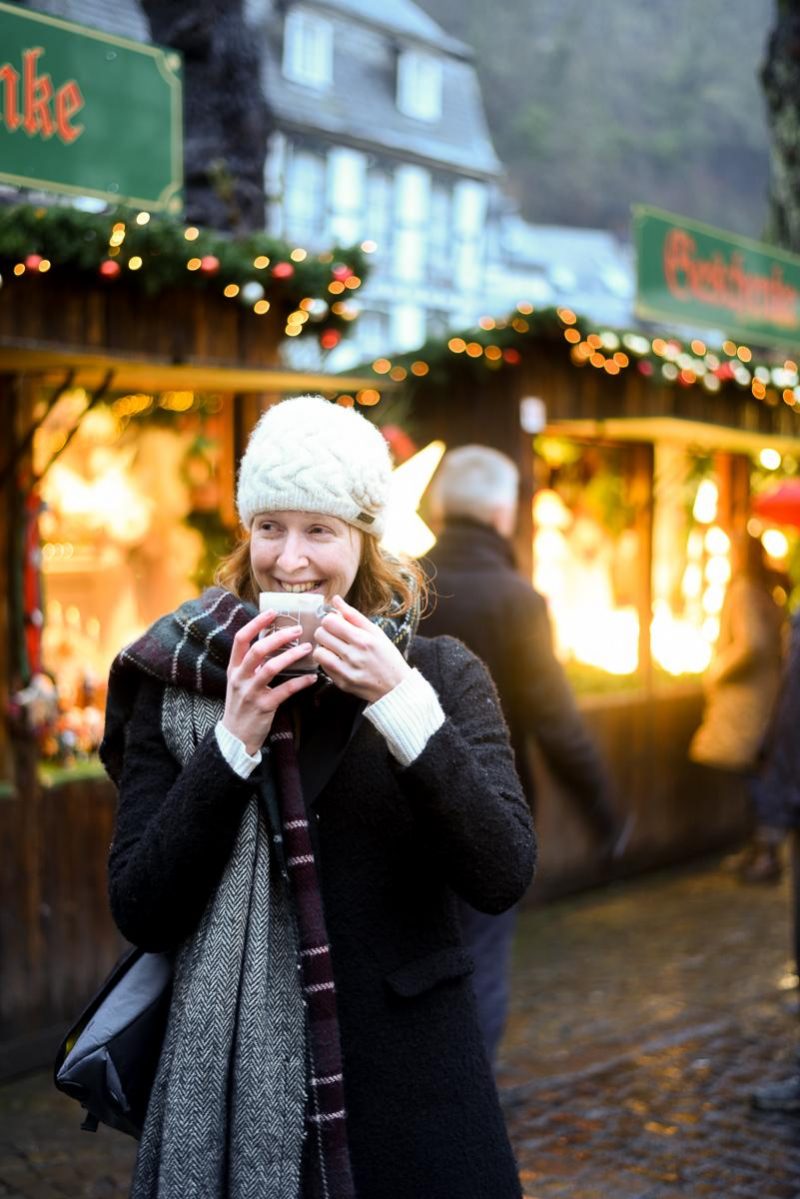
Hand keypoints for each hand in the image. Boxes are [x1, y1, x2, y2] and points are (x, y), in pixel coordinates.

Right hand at [222, 609, 316, 753]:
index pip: (241, 639)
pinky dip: (300, 682)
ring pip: (271, 668)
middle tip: (298, 629)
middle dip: (278, 637)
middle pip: (257, 650)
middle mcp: (240, 677)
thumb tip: (272, 643)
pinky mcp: (264, 706)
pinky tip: (312, 677)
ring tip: (308, 648)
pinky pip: (285, 690)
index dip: (256, 623)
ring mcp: (251, 692)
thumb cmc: (241, 705)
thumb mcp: (239, 681)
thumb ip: (251, 664)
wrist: (235, 737)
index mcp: (234, 668)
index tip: (272, 613)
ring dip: (291, 656)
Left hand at [312, 595, 410, 702]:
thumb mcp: (377, 633)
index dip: (330, 620)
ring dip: (324, 648)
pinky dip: (328, 661)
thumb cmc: (388, 657)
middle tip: (336, 636)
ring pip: (318, 652)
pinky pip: (323, 667)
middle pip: (320, 635)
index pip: (329, 621)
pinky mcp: (341, 683)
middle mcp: (353, 656)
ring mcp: (346, 671)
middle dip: (326, 632)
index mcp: (363, 640)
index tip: (338, 624)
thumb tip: (335, 599)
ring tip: (336, 649)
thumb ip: (354, 615)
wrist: (396, 687)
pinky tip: (339, 660)